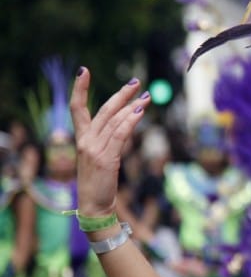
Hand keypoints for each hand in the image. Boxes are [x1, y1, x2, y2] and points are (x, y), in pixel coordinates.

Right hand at [70, 69, 150, 216]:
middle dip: (121, 94)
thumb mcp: (102, 156)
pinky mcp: (106, 159)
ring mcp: (93, 150)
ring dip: (132, 106)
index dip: (78, 89)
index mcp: (80, 139)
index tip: (83, 70)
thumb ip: (111, 138)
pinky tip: (140, 111)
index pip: (76, 108)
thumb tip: (127, 120)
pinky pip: (119, 134)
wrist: (94, 205)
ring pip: (114, 121)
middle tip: (136, 82)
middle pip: (103, 110)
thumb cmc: (100, 181)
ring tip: (147, 96)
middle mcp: (84, 141)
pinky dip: (130, 121)